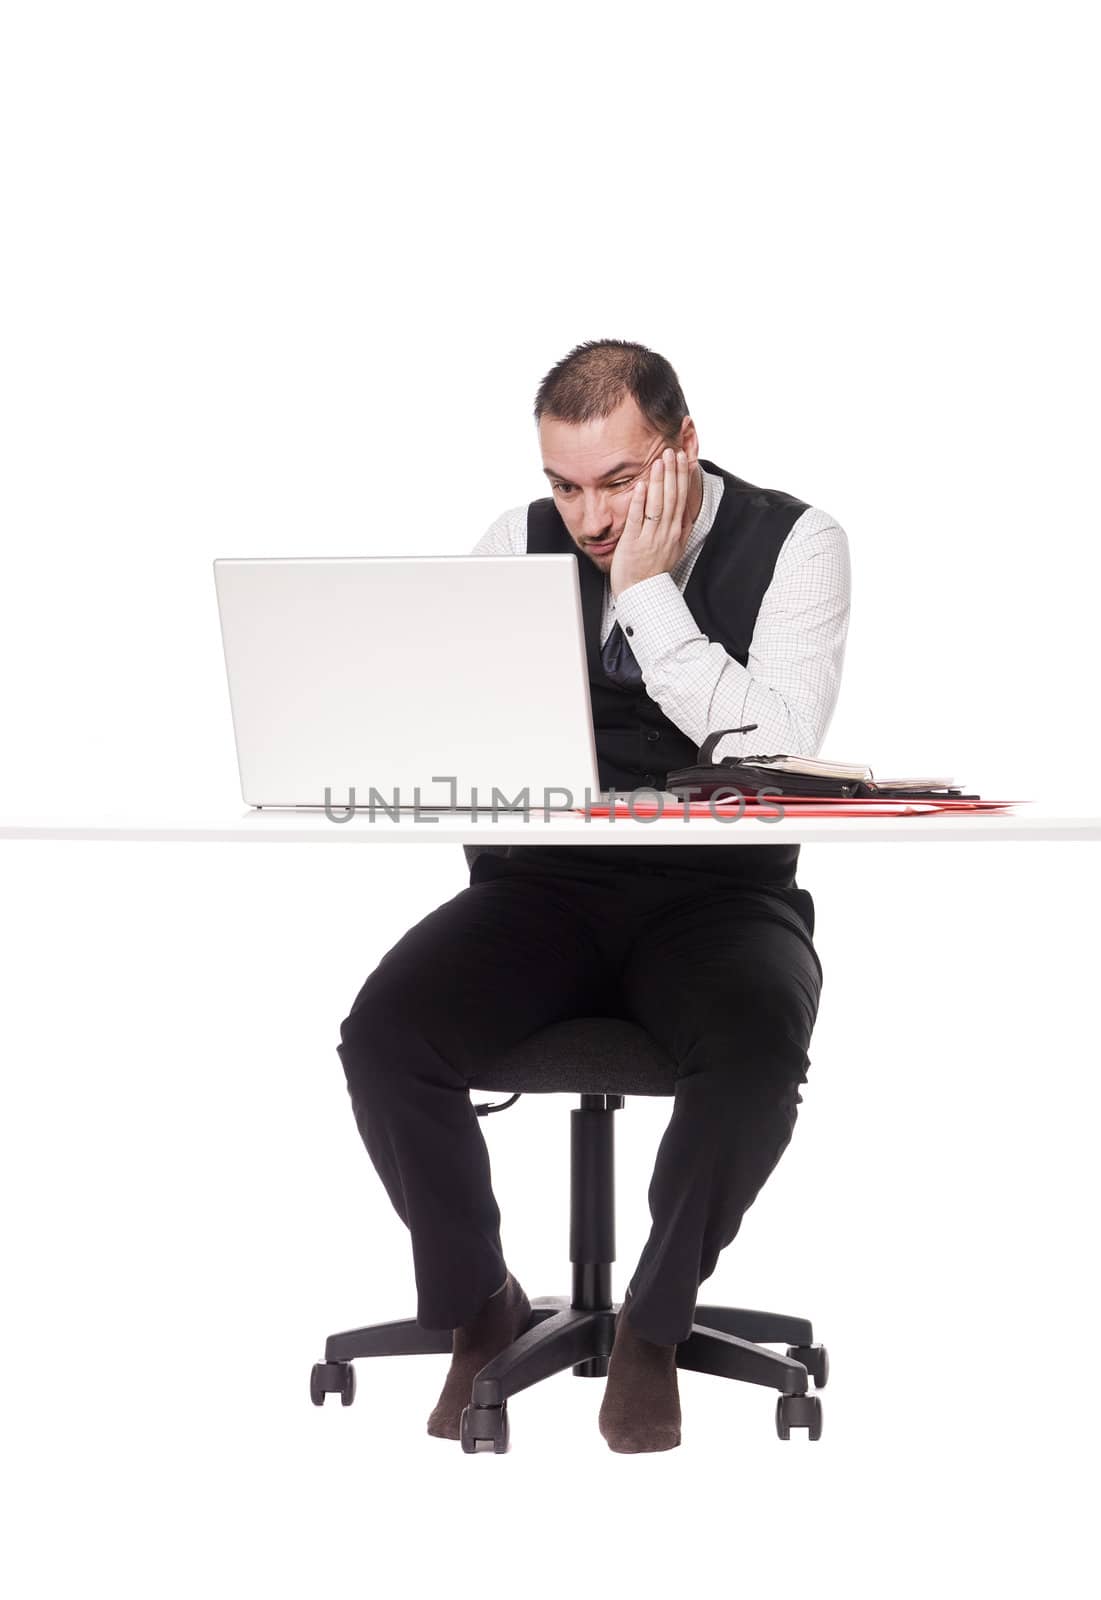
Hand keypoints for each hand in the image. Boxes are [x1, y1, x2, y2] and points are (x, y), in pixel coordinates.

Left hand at [609, 446, 694, 598]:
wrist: (642, 594)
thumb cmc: (654, 571)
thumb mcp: (674, 549)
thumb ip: (680, 529)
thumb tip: (686, 512)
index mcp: (676, 532)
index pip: (681, 498)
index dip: (682, 477)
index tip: (683, 459)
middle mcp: (666, 532)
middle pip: (672, 497)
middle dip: (672, 473)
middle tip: (672, 451)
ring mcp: (651, 537)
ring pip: (657, 504)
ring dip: (658, 481)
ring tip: (659, 461)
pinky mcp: (634, 543)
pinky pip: (638, 519)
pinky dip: (639, 502)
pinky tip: (640, 486)